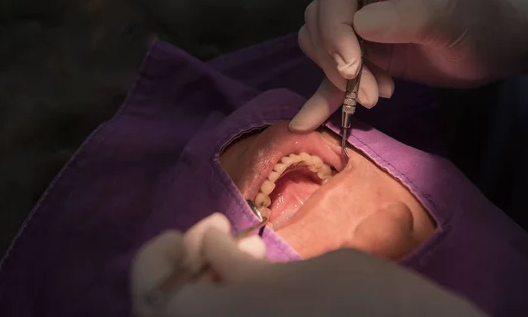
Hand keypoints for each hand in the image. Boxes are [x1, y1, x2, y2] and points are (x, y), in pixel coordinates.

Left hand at [131, 214, 488, 316]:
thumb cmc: (373, 301)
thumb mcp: (305, 273)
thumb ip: (239, 266)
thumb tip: (206, 241)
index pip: (154, 293)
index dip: (161, 254)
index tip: (203, 220)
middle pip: (161, 311)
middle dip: (180, 268)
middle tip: (210, 232)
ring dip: (203, 280)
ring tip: (246, 246)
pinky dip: (227, 296)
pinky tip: (256, 267)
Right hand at [290, 0, 527, 131]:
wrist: (499, 48)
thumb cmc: (484, 26)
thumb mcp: (454, 19)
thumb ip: (409, 18)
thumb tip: (359, 25)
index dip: (333, 24)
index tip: (352, 64)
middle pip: (321, 19)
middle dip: (337, 59)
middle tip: (371, 92)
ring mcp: (363, 27)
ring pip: (321, 47)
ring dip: (338, 78)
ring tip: (377, 97)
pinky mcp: (366, 57)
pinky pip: (335, 74)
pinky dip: (323, 96)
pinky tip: (307, 122)